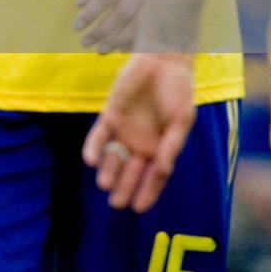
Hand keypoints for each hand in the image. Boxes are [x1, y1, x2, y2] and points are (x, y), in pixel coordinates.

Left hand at [74, 0, 148, 52]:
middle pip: (123, 12)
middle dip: (103, 30)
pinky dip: (138, 39)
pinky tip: (123, 47)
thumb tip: (79, 5)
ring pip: (141, 23)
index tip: (76, 26)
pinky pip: (154, 28)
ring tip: (101, 49)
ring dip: (119, 39)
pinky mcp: (170, 6)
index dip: (91, 13)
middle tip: (85, 42)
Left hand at [83, 53, 196, 212]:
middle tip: (117, 204)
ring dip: (108, 171)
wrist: (162, 63)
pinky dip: (94, 147)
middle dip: (124, 188)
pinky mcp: (110, 116)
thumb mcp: (180, 121)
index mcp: (161, 148)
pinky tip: (90, 160)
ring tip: (105, 185)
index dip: (147, 193)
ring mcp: (124, 130)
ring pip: (113, 157)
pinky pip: (99, 135)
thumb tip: (162, 170)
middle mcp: (141, 143)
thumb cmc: (177, 92)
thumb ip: (170, 145)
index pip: (153, 177)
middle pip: (130, 171)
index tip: (139, 209)